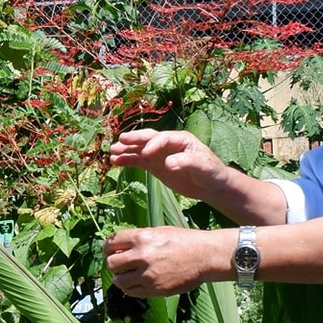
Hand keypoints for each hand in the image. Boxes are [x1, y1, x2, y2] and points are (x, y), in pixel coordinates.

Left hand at [104, 225, 221, 296]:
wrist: (204, 256)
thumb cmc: (183, 241)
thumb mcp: (159, 232)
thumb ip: (138, 239)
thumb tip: (119, 248)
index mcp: (141, 238)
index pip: (111, 243)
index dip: (107, 248)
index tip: (109, 252)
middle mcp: (142, 256)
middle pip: (111, 264)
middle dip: (114, 264)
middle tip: (120, 265)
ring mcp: (148, 275)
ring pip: (119, 281)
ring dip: (120, 278)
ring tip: (127, 276)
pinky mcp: (155, 289)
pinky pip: (132, 292)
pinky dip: (130, 288)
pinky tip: (136, 283)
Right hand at [108, 130, 229, 199]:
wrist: (210, 185)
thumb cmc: (211, 172)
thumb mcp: (203, 167)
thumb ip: (186, 163)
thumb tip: (168, 163)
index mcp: (181, 139)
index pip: (164, 138)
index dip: (154, 144)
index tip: (145, 153)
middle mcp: (168, 144)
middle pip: (149, 138)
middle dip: (135, 140)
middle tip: (121, 141)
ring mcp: (159, 154)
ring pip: (140, 149)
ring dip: (126, 150)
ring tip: (112, 152)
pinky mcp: (155, 165)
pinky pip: (138, 161)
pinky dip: (127, 161)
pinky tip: (115, 162)